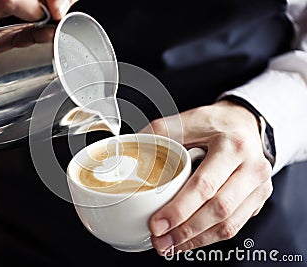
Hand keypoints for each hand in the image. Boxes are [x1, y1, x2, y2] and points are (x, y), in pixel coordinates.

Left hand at [140, 100, 272, 254]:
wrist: (246, 124)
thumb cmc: (216, 123)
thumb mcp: (188, 119)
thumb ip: (159, 132)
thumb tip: (130, 147)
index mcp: (232, 146)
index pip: (205, 185)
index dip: (179, 209)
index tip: (157, 224)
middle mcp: (252, 168)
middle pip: (219, 210)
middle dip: (185, 231)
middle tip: (160, 241)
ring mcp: (258, 186)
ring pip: (229, 224)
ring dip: (196, 240)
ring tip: (170, 246)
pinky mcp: (257, 199)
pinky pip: (234, 226)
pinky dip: (209, 238)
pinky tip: (189, 241)